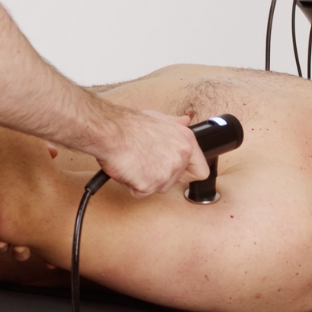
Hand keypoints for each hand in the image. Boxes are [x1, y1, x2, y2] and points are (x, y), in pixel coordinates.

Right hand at [95, 109, 209, 198]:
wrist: (110, 132)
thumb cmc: (129, 125)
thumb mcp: (159, 118)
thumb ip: (176, 125)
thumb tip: (186, 120)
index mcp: (186, 142)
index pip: (201, 170)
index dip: (188, 173)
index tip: (178, 172)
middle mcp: (180, 158)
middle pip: (175, 181)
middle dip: (159, 176)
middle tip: (144, 161)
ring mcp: (166, 173)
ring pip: (158, 188)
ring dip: (145, 180)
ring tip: (134, 162)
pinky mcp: (150, 186)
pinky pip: (141, 193)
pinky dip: (132, 185)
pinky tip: (127, 169)